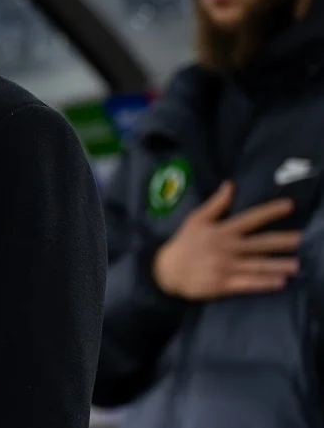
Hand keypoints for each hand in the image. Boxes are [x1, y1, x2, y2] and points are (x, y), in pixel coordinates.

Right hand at [153, 181, 301, 299]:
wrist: (167, 270)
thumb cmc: (185, 243)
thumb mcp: (196, 219)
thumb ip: (216, 203)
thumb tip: (230, 184)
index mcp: (222, 231)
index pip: (250, 219)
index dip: (270, 212)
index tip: (289, 206)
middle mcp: (227, 248)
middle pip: (258, 243)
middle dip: (280, 241)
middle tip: (301, 239)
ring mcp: (226, 267)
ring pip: (257, 265)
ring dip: (277, 265)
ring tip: (296, 265)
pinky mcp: (224, 284)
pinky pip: (248, 283)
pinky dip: (263, 283)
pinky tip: (279, 282)